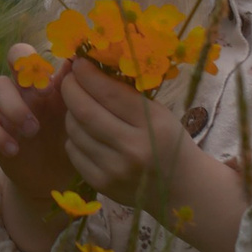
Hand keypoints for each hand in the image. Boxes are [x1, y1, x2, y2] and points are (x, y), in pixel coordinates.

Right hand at [0, 62, 84, 251]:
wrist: (56, 174)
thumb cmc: (76, 137)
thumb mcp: (85, 115)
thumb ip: (88, 92)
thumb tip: (98, 64)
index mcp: (50, 77)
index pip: (44, 47)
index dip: (47, 53)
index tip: (60, 75)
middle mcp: (28, 85)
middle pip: (13, 55)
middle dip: (24, 68)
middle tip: (43, 92)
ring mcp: (8, 106)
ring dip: (13, 105)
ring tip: (33, 129)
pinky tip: (14, 149)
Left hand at [58, 59, 250, 251]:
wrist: (182, 188)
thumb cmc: (169, 142)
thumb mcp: (159, 113)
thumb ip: (127, 95)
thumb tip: (90, 69)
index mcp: (152, 124)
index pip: (109, 92)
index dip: (87, 74)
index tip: (79, 63)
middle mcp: (133, 148)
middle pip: (85, 111)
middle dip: (70, 89)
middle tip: (69, 80)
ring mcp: (115, 169)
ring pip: (75, 131)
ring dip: (71, 113)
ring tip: (78, 106)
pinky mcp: (102, 184)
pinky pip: (74, 152)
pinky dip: (74, 137)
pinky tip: (84, 132)